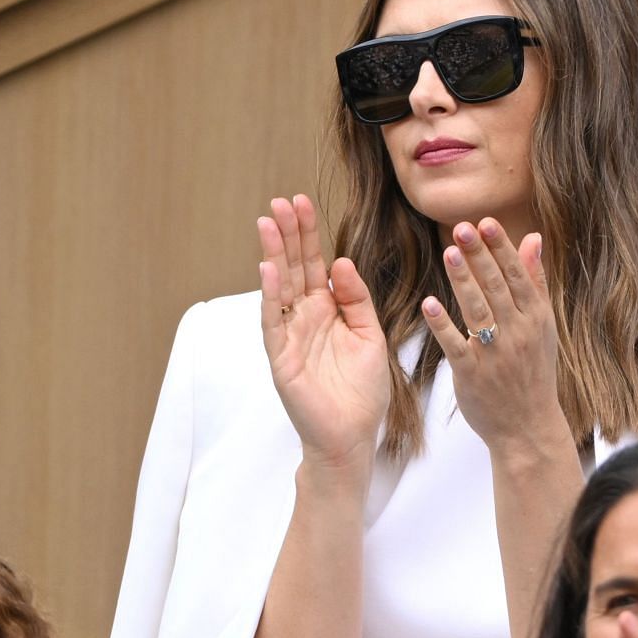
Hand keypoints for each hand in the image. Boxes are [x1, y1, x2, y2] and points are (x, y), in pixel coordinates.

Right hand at [259, 195, 390, 471]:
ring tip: (267, 222)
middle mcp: (304, 318)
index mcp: (327, 310)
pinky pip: (273, 320)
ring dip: (273, 254)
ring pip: (279, 287)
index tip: (302, 202)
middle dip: (287, 234)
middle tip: (280, 202)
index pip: (314, 264)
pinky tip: (268, 268)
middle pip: (293, 268)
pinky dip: (270, 295)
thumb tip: (341, 261)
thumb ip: (357, 300)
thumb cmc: (362, 391)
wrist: (352, 436)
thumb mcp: (370, 336)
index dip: (308, 235)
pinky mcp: (280, 357)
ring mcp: (289, 335)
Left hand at [420, 219, 563, 456]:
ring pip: (477, 310)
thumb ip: (535, 281)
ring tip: (448, 252)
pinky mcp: (473, 373)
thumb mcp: (543, 326)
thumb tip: (533, 237)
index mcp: (536, 318)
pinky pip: (456, 345)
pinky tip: (429, 304)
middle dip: (479, 256)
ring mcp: (496, 354)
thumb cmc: (533, 372)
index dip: (500, 248)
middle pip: (496, 288)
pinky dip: (443, 325)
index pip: (517, 276)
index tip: (485, 223)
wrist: (528, 426)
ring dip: (462, 281)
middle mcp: (518, 333)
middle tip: (461, 227)